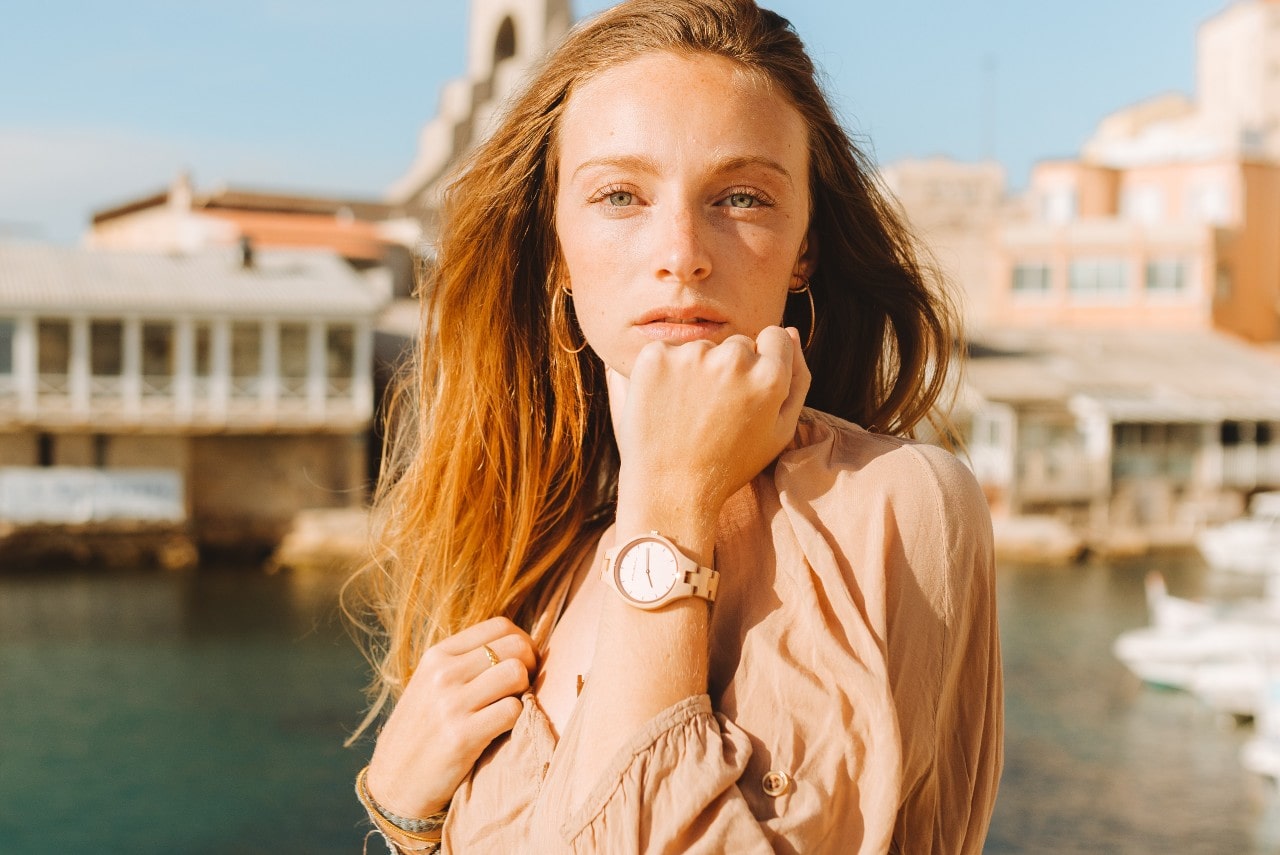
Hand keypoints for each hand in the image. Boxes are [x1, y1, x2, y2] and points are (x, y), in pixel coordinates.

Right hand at [365, 617, 536, 818]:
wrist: (393, 783)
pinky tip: (503, 730)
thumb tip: (517, 647)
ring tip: (512, 707)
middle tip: (523, 688)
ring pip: (516, 673)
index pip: (499, 626)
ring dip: (524, 691)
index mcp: (437, 656)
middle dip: (531, 665)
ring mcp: (451, 704)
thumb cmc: (421, 732)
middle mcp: (443, 674)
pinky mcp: (462, 736)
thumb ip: (465, 663)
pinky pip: (512, 711)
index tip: (522, 664)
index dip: (522, 642)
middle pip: (515, 646)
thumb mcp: (431, 685)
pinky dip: (517, 719)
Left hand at [607, 325, 809, 535]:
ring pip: (702, 349)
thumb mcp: (780, 431)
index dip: (762, 363)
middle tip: (715, 413)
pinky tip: (666, 405)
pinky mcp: (655, 357)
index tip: (745, 391)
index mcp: (770, 375)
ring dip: (696, 371)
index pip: (775, 336)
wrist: (670, 490)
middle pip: (737, 344)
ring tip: (689, 414)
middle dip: (730, 369)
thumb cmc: (730, 464)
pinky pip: (667, 352)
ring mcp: (691, 355)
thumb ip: (797, 379)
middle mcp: (733, 358)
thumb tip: (792, 332)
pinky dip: (665, 373)